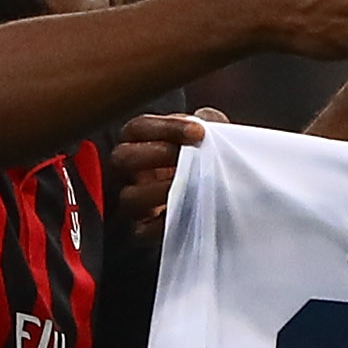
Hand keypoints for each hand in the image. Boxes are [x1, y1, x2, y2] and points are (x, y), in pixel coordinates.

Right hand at [111, 109, 225, 238]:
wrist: (226, 198)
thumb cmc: (209, 162)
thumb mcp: (211, 136)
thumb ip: (208, 122)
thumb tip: (206, 117)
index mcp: (140, 142)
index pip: (138, 127)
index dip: (166, 127)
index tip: (199, 131)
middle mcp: (130, 170)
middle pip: (122, 158)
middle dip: (156, 154)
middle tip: (186, 156)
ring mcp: (134, 200)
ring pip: (129, 196)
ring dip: (160, 190)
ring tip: (191, 186)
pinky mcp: (144, 228)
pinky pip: (143, 229)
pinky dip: (164, 223)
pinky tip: (188, 212)